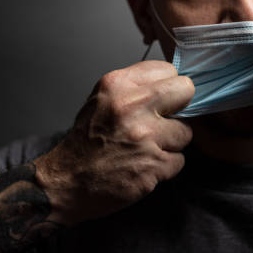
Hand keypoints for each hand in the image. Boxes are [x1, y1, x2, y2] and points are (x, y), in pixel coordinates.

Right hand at [34, 61, 194, 224]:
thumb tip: (172, 85)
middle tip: (164, 121)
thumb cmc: (87, 141)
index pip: (168, 70)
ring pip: (186, 131)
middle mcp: (132, 106)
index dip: (168, 87)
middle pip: (186, 90)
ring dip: (172, 143)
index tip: (162, 100)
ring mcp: (144, 136)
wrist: (66, 182)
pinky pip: (179, 160)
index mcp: (118, 85)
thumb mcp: (102, 99)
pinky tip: (145, 165)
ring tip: (147, 148)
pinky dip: (166, 166)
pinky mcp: (153, 164)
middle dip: (180, 107)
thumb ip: (136, 88)